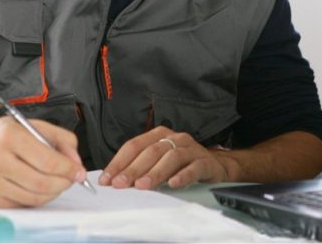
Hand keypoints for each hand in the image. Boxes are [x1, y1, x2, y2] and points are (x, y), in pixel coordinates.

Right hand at [0, 117, 84, 207]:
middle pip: (43, 183)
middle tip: (70, 178)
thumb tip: (75, 160)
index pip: (48, 160)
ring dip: (53, 193)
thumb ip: (57, 137)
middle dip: (64, 183)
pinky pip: (22, 204)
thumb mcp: (26, 124)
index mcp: (8, 136)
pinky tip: (37, 188)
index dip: (69, 169)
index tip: (78, 171)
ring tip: (56, 183)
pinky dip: (36, 198)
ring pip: (34, 197)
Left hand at [99, 126, 233, 189]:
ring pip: (171, 157)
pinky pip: (194, 168)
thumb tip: (113, 180)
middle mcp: (175, 138)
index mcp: (159, 135)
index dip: (119, 162)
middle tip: (121, 184)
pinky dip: (183, 176)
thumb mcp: (158, 163)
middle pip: (151, 151)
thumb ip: (139, 168)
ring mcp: (191, 149)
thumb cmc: (181, 166)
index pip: (134, 146)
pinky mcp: (206, 162)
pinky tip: (173, 184)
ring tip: (143, 186)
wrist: (214, 168)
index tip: (107, 180)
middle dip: (133, 168)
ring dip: (155, 172)